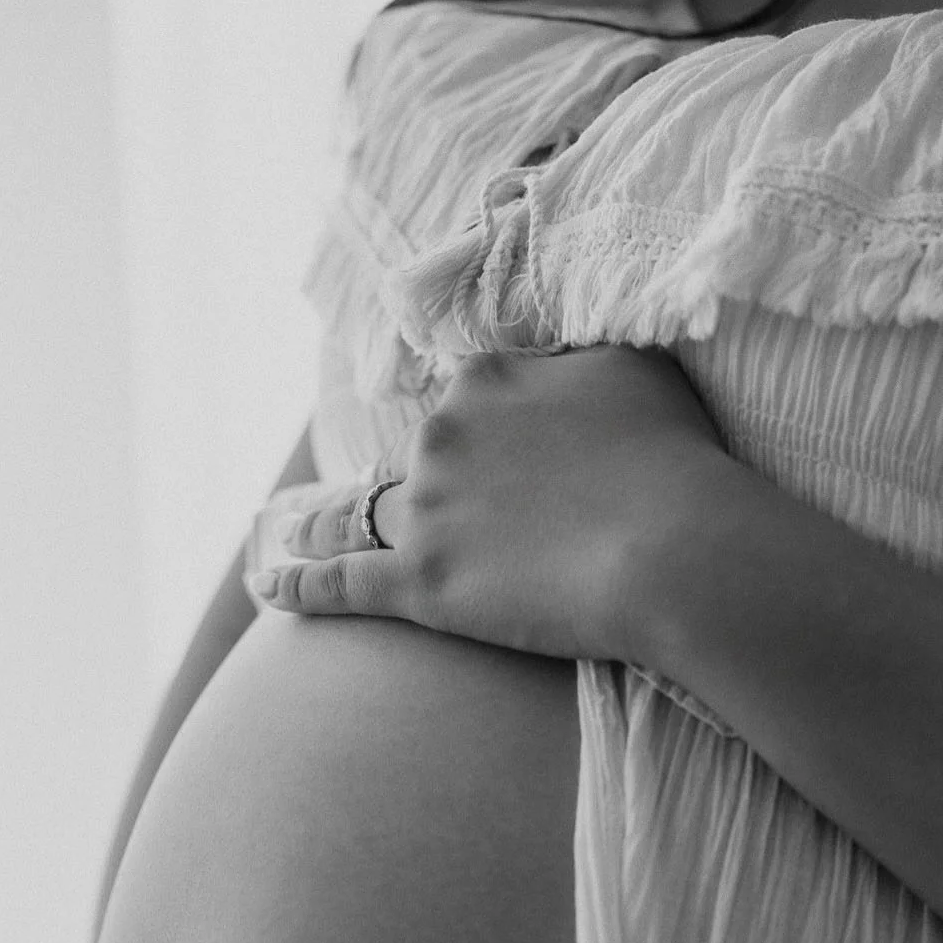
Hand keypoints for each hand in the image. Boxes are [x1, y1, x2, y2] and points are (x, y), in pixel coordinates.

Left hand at [250, 344, 724, 663]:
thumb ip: (580, 360)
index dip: (484, 433)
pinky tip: (266, 586)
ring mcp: (426, 510)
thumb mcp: (633, 370)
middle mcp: (443, 433)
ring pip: (360, 512)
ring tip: (295, 527)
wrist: (676, 548)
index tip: (495, 456)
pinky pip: (338, 582)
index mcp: (487, 379)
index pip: (468, 400)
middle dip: (431, 483)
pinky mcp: (421, 584)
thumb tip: (559, 356)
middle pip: (421, 458)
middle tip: (456, 517)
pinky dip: (297, 584)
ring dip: (323, 519)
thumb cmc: (675, 460)